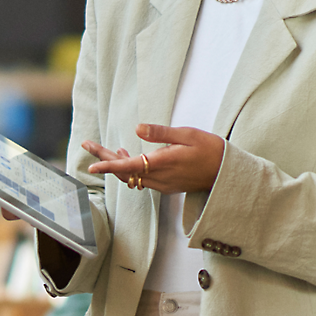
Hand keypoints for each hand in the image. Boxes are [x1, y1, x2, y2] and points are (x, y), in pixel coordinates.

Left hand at [84, 124, 224, 193]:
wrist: (227, 173)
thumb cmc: (210, 149)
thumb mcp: (187, 135)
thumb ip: (161, 133)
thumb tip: (137, 128)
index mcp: (163, 164)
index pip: (129, 167)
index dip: (109, 166)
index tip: (91, 167)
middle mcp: (160, 178)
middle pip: (124, 172)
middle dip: (104, 159)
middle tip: (88, 145)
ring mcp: (162, 185)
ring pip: (131, 177)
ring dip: (116, 164)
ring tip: (103, 149)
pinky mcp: (166, 186)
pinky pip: (141, 179)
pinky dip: (130, 168)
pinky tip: (127, 155)